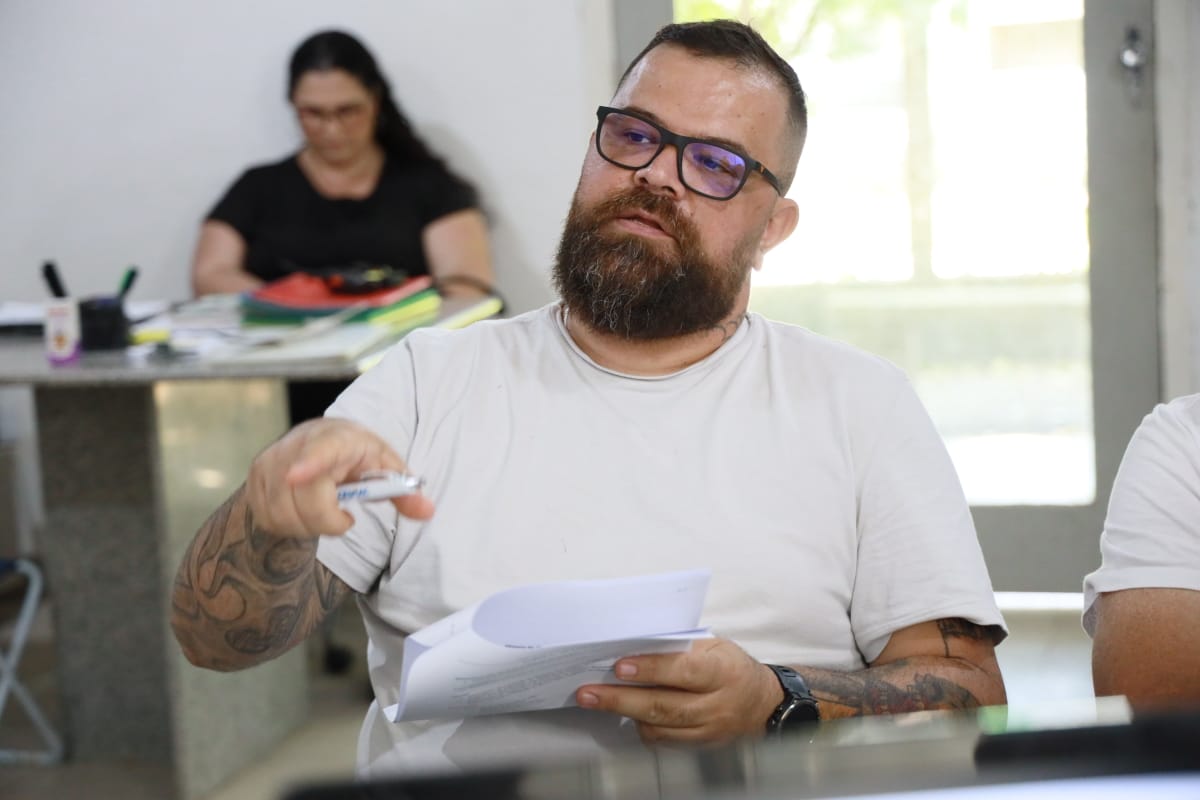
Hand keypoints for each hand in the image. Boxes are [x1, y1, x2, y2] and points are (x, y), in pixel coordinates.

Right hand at [245, 418, 434, 537]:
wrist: (316, 445)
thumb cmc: (356, 456)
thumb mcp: (385, 467)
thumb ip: (404, 491)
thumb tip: (428, 511)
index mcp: (338, 437)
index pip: (321, 448)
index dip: (309, 463)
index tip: (296, 476)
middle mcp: (298, 444)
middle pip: (305, 497)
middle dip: (328, 520)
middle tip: (343, 517)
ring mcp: (271, 460)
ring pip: (283, 512)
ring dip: (308, 526)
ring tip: (324, 512)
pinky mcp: (255, 477)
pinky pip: (267, 517)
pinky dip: (289, 526)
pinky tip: (302, 513)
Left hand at [576, 637, 781, 745]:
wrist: (763, 704)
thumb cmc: (732, 668)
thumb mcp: (715, 646)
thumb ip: (681, 646)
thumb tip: (637, 645)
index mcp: (723, 671)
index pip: (683, 670)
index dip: (651, 669)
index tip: (619, 666)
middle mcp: (717, 705)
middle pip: (664, 705)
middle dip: (621, 699)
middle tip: (589, 693)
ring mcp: (709, 731)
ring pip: (661, 727)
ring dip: (625, 713)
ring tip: (597, 701)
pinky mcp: (701, 747)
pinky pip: (665, 741)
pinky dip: (644, 727)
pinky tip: (628, 714)